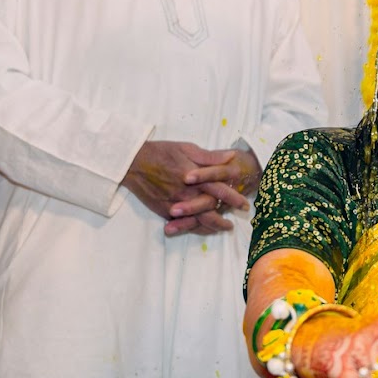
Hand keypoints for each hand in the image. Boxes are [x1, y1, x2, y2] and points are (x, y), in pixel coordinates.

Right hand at [123, 140, 242, 233]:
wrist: (133, 163)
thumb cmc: (161, 152)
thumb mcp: (187, 148)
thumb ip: (210, 156)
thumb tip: (231, 157)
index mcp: (194, 176)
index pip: (219, 189)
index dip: (233, 197)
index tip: (244, 203)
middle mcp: (186, 192)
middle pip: (211, 209)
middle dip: (225, 216)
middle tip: (237, 219)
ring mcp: (175, 204)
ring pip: (198, 220)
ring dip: (213, 226)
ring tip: (224, 228)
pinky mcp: (164, 211)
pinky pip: (183, 223)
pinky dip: (195, 228)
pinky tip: (203, 228)